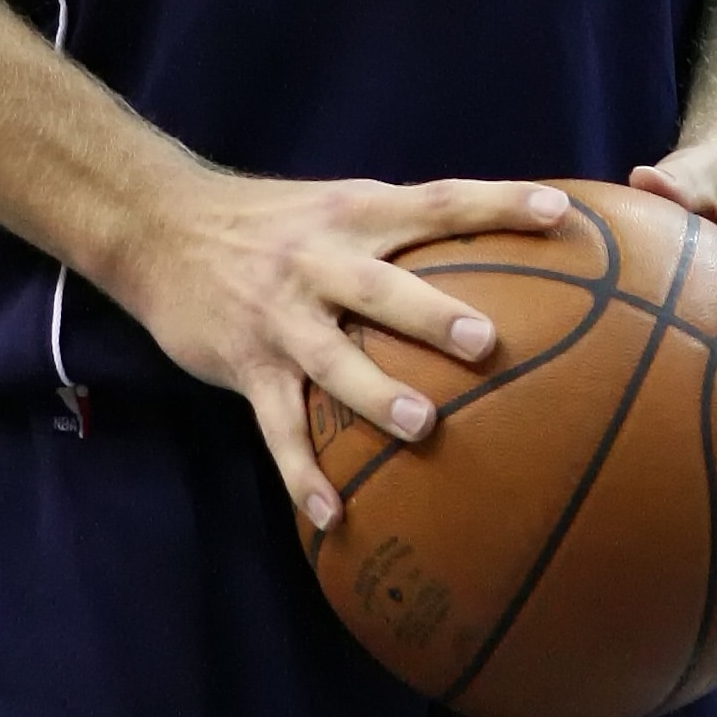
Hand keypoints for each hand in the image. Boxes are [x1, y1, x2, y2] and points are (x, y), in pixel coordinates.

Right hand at [122, 164, 569, 531]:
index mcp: (355, 213)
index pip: (437, 201)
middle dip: (431, 314)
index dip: (496, 203)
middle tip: (485, 342)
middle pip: (381, 287)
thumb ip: (399, 232)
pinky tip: (333, 515)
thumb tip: (492, 256)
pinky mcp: (244, 364)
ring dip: (376, 395)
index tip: (557, 211)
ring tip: (423, 427)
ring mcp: (280, 315)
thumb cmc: (270, 222)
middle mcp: (318, 260)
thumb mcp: (335, 206)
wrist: (159, 225)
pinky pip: (277, 428)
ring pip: (332, 359)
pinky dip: (303, 473)